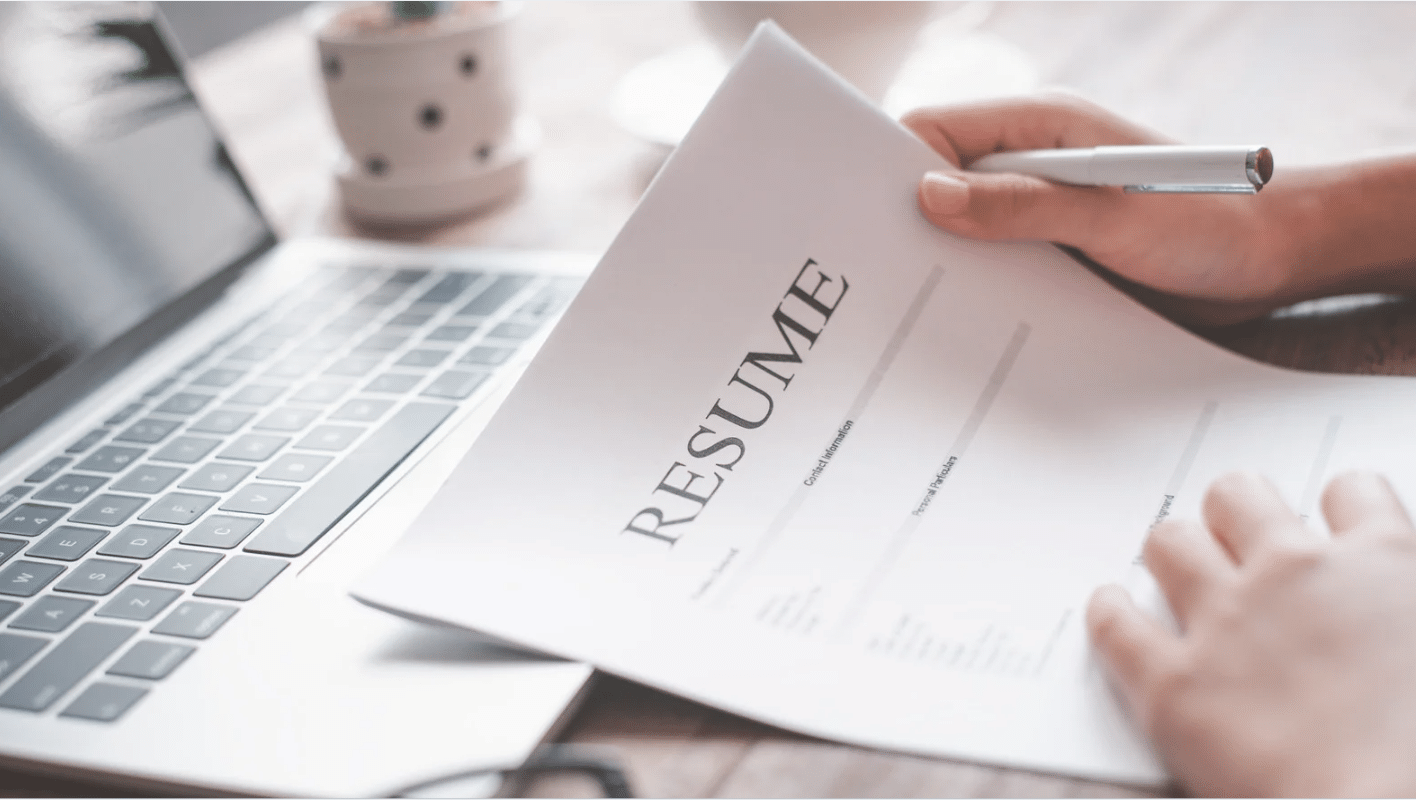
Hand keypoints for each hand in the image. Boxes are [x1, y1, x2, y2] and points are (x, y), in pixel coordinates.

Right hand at [901, 95, 1297, 325]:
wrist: (1278, 262)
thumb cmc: (1211, 221)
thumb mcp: (1113, 214)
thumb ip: (1023, 206)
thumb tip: (928, 197)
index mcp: (1039, 126)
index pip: (934, 131)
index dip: (891, 168)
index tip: (860, 220)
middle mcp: (1033, 163)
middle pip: (938, 183)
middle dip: (905, 224)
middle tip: (874, 277)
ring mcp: (1042, 209)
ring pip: (964, 231)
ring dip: (944, 266)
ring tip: (909, 312)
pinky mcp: (1056, 253)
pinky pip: (996, 267)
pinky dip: (977, 291)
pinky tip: (964, 328)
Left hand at [1087, 471, 1415, 795]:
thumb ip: (1401, 604)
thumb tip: (1391, 608)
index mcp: (1384, 564)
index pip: (1350, 494)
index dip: (1335, 510)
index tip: (1327, 525)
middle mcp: (1297, 574)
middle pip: (1238, 497)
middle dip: (1232, 515)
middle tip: (1232, 541)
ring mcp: (1228, 621)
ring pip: (1170, 542)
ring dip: (1171, 554)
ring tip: (1173, 572)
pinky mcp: (1173, 683)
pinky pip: (1115, 623)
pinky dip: (1109, 613)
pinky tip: (1113, 611)